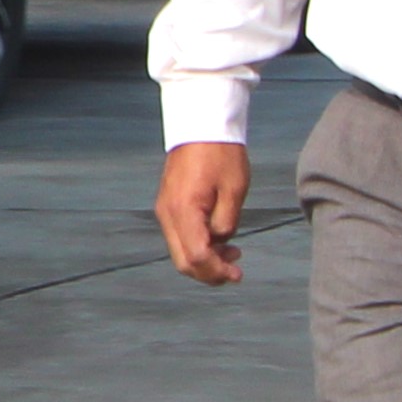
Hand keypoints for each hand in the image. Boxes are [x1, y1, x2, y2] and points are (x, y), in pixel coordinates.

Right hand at [155, 142, 249, 284]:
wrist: (200, 127)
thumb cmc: (221, 154)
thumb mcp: (234, 190)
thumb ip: (226, 222)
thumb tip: (220, 241)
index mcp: (184, 210)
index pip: (196, 256)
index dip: (216, 271)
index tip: (237, 274)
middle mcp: (168, 214)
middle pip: (183, 261)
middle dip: (209, 273)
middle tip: (234, 271)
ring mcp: (164, 210)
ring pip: (179, 252)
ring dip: (204, 260)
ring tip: (232, 253)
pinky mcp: (168, 206)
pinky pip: (179, 237)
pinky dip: (197, 246)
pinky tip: (217, 240)